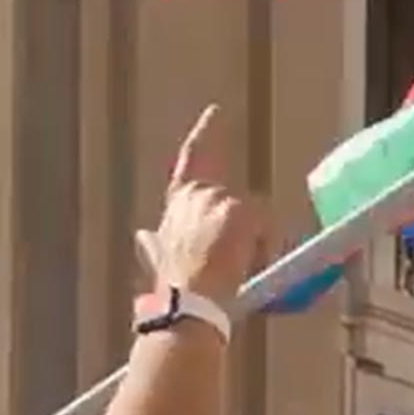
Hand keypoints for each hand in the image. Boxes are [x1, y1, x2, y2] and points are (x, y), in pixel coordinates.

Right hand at [135, 105, 261, 311]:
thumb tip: (142, 237)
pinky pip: (270, 232)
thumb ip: (154, 244)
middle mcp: (198, 194)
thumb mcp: (158, 259)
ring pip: (260, 222)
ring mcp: (221, 199)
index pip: (192, 160)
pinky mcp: (241, 210)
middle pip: (242, 205)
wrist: (187, 302)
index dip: (205, 136)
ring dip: (258, 248)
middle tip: (246, 264)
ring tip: (239, 276)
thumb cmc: (174, 289)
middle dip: (251, 233)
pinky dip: (267, 253)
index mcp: (179, 204)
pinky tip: (250, 270)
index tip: (215, 113)